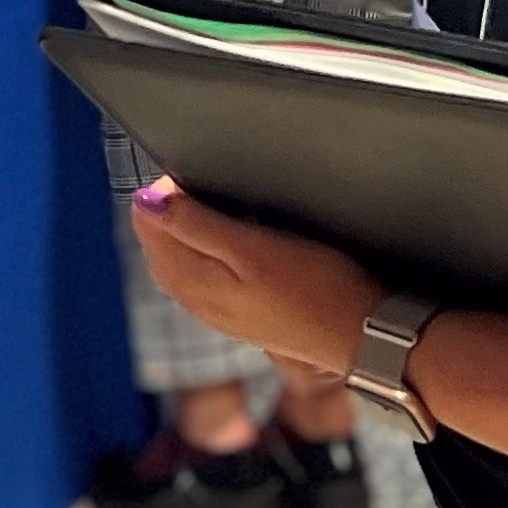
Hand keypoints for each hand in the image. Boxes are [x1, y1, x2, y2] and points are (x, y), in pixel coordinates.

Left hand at [127, 181, 385, 380]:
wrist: (362, 334)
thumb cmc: (316, 286)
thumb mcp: (253, 246)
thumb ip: (196, 225)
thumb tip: (146, 202)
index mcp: (195, 284)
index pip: (150, 232)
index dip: (158, 197)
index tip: (179, 173)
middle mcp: (199, 303)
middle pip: (159, 252)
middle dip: (162, 215)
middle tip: (184, 183)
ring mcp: (220, 314)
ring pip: (177, 267)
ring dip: (179, 234)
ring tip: (198, 204)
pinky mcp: (242, 318)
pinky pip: (200, 281)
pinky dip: (198, 254)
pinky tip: (218, 242)